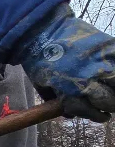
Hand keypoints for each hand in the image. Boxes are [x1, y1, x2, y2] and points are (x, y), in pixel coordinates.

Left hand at [21, 5, 114, 122]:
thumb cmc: (38, 60)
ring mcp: (101, 62)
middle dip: (110, 104)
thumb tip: (73, 114)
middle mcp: (88, 79)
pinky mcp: (110, 46)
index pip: (90, 111)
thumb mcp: (44, 86)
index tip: (102, 116)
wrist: (42, 30)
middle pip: (111, 101)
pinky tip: (114, 71)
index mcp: (69, 91)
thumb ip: (60, 101)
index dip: (97, 115)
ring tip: (113, 87)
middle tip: (110, 102)